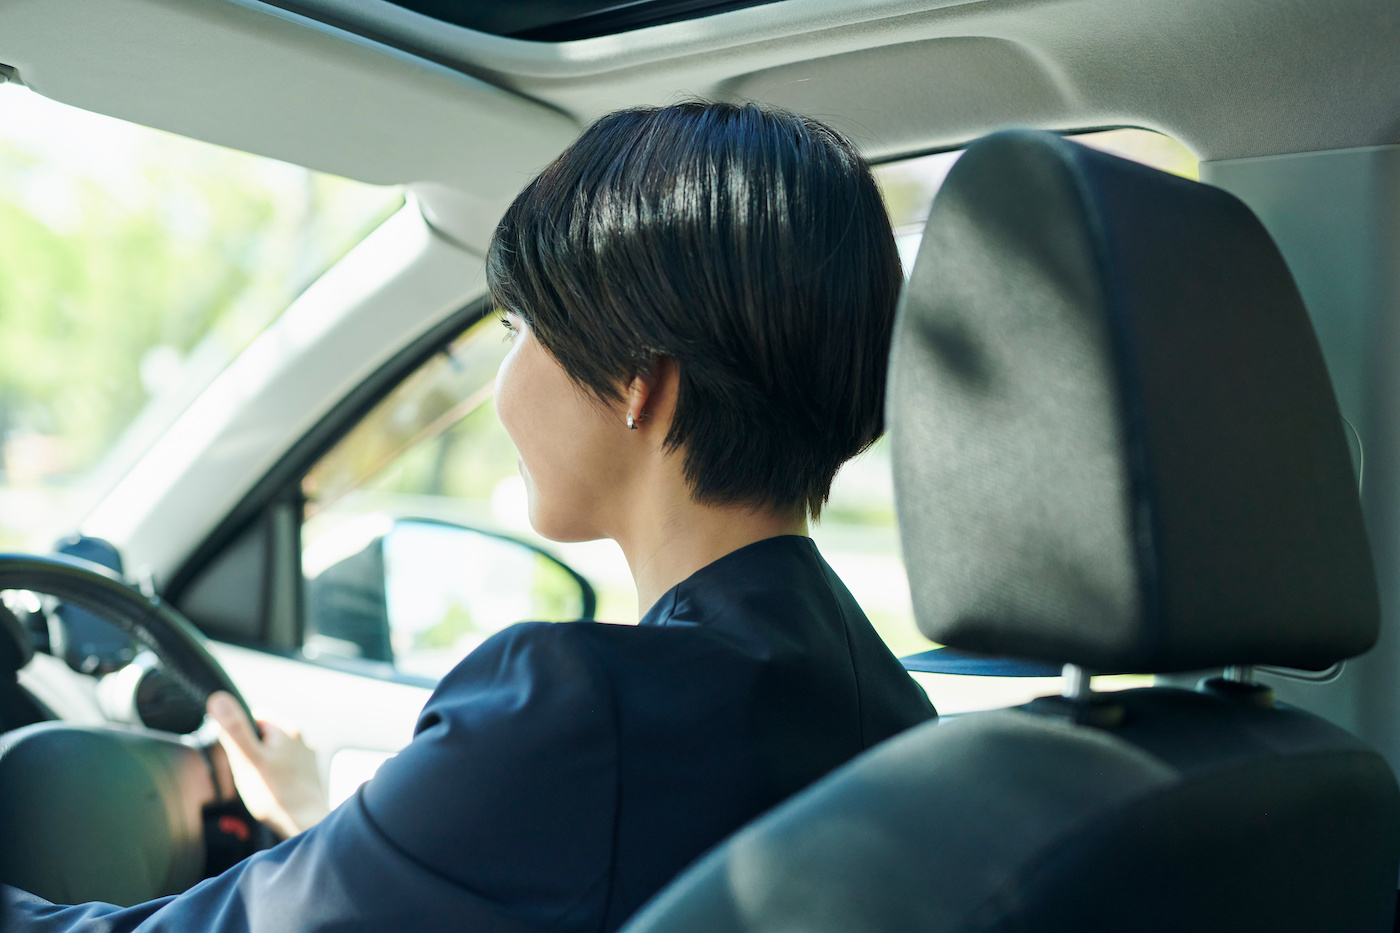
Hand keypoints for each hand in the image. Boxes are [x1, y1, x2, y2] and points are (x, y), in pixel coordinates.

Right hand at [206, 691, 330, 838]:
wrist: (305, 824)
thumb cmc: (275, 794)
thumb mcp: (247, 759)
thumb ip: (233, 729)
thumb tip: (218, 698)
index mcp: (287, 729)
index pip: (253, 717)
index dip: (240, 735)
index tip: (239, 755)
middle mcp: (301, 739)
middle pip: (264, 736)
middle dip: (251, 752)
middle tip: (248, 774)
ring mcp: (306, 757)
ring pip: (274, 753)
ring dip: (263, 765)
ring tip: (260, 786)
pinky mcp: (308, 775)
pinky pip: (284, 769)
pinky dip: (275, 777)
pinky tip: (271, 792)